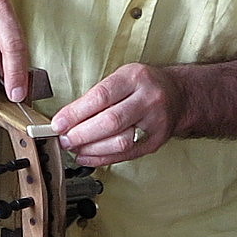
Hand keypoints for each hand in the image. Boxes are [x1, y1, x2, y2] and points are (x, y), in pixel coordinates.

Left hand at [55, 65, 179, 166]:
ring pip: (120, 142)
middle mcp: (148, 99)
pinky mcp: (156, 141)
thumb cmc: (143, 86)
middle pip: (110, 121)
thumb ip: (96, 96)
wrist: (178, 95)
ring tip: (74, 148)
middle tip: (64, 139)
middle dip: (81, 134)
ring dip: (91, 149)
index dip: (76, 113)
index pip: (101, 97)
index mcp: (135, 78)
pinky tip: (87, 157)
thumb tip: (66, 119)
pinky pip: (126, 155)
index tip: (58, 123)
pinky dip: (102, 159)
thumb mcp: (121, 78)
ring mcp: (155, 122)